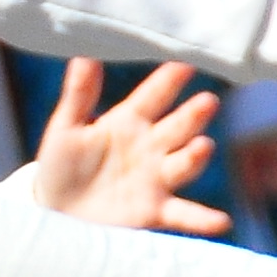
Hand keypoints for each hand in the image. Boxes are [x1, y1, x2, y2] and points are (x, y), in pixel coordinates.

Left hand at [21, 59, 226, 234]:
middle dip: (193, 116)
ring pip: (183, 164)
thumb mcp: (66, 127)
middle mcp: (151, 147)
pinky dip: (202, 219)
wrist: (55, 211)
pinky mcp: (155, 210)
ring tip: (203, 146)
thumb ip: (79, 94)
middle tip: (207, 102)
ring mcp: (156, 178)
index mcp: (130, 121)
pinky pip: (183, 214)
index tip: (186, 62)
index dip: (169, 80)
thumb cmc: (62, 164)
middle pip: (178, 127)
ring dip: (196, 157)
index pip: (154, 95)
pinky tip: (221, 222)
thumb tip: (83, 54)